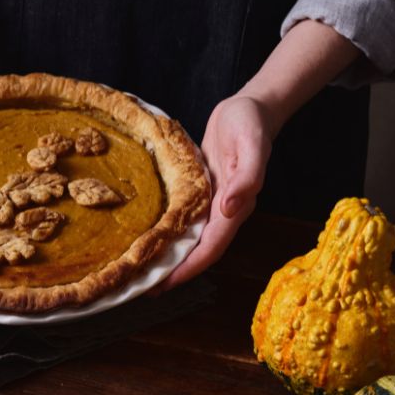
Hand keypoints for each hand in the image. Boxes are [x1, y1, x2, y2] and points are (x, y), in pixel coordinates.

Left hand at [155, 95, 272, 291]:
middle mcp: (224, 210)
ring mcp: (213, 202)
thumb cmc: (251, 125)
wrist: (251, 107)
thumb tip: (230, 210)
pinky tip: (151, 234)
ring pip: (190, 237)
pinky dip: (170, 230)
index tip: (165, 285)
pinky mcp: (203, 190)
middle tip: (143, 286)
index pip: (210, 248)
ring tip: (142, 267)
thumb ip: (246, 178)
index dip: (188, 269)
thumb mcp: (251, 146)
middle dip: (174, 270)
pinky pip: (185, 218)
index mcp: (236, 207)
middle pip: (198, 250)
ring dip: (171, 254)